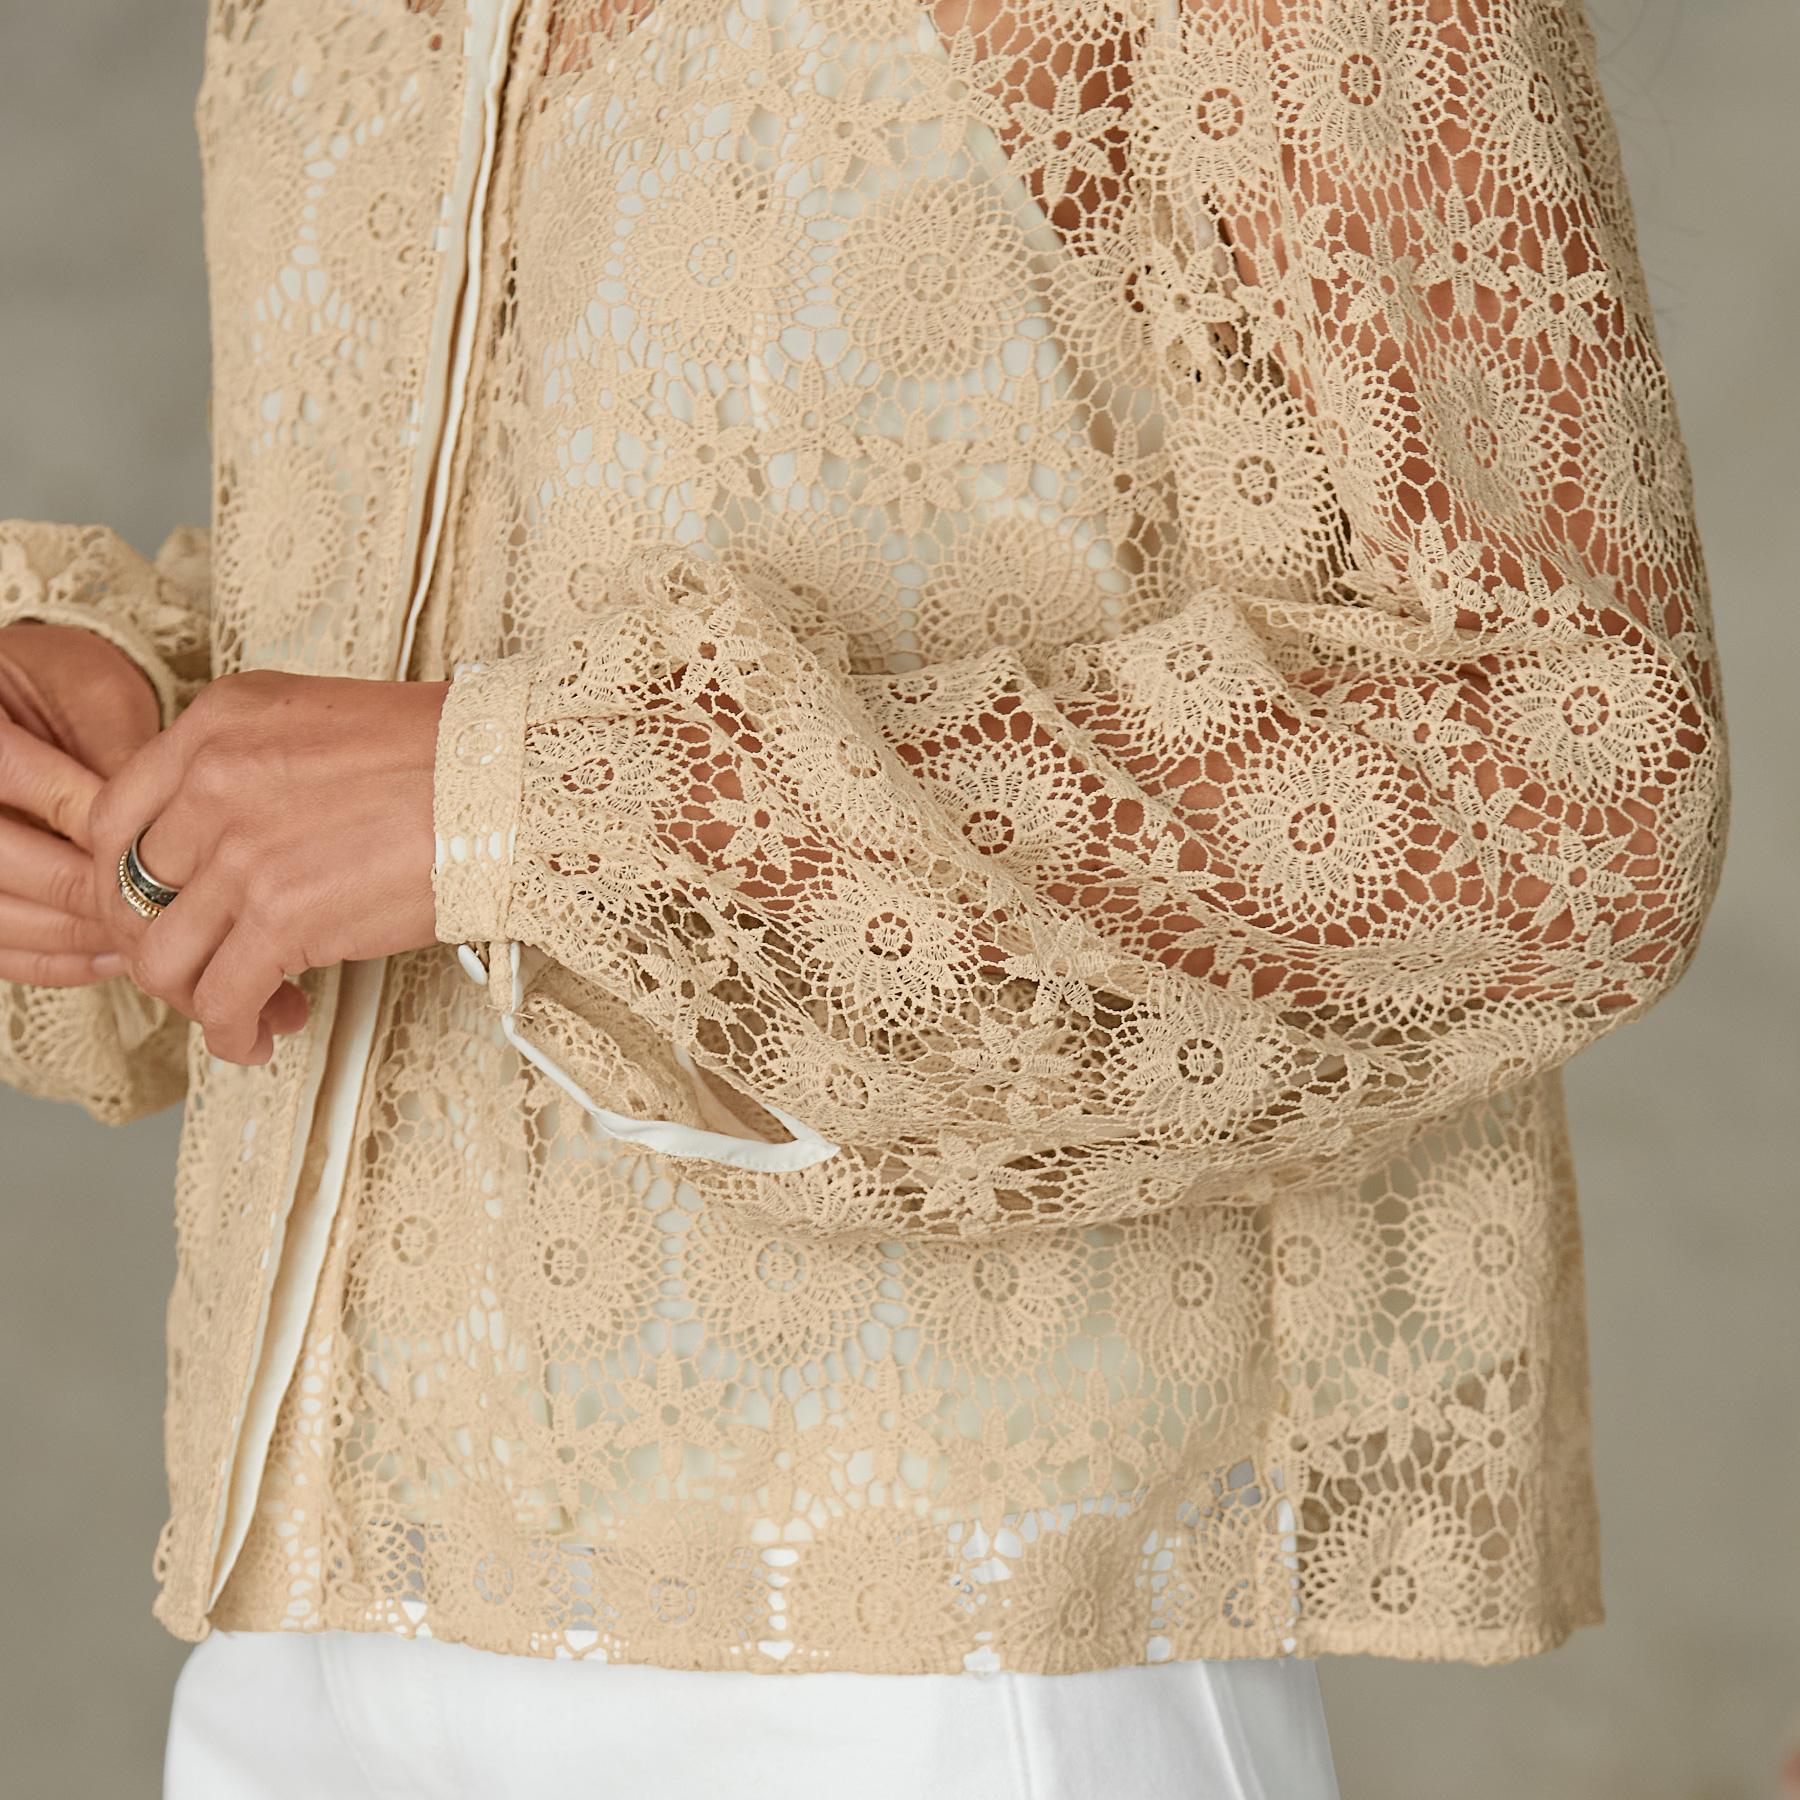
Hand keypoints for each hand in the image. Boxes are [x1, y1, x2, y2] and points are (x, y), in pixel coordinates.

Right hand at [0, 622, 158, 985]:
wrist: (11, 693)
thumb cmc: (55, 685)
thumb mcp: (94, 694)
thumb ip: (117, 755)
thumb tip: (161, 832)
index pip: (39, 790)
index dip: (110, 826)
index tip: (173, 845)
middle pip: (15, 866)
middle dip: (99, 892)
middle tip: (172, 907)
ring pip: (6, 918)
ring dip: (81, 935)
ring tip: (153, 936)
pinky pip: (1, 950)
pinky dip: (57, 960)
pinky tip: (113, 957)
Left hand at [87, 670, 451, 1064]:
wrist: (511, 782)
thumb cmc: (445, 757)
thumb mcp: (316, 725)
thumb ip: (249, 770)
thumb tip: (221, 850)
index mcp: (216, 724)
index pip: (115, 819)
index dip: (129, 886)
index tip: (168, 915)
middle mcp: (212, 781)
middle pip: (128, 895)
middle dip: (165, 948)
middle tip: (208, 970)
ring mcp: (241, 850)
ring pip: (164, 957)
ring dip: (197, 999)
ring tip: (246, 1009)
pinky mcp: (282, 917)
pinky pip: (222, 1000)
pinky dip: (234, 1033)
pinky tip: (264, 1035)